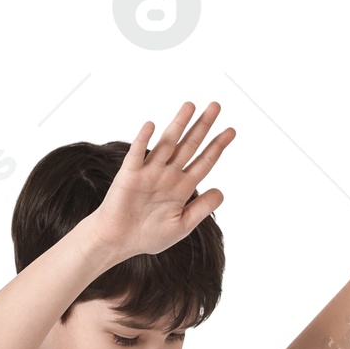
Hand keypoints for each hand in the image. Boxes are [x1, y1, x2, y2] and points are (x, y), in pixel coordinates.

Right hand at [83, 104, 235, 263]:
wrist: (118, 242)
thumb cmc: (147, 235)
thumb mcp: (182, 226)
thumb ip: (202, 209)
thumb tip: (221, 192)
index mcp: (181, 187)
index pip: (203, 161)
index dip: (217, 146)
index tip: (231, 131)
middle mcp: (167, 174)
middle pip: (189, 145)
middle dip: (202, 126)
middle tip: (216, 106)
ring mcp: (149, 172)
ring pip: (167, 144)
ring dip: (177, 124)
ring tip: (190, 106)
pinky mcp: (130, 174)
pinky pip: (137, 154)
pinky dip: (143, 140)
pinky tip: (151, 126)